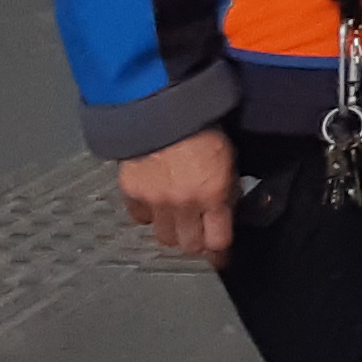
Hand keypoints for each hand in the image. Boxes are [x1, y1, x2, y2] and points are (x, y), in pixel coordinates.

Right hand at [118, 129, 235, 264]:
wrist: (162, 105)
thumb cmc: (202, 126)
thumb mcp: (229, 159)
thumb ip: (227, 189)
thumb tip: (227, 211)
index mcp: (213, 195)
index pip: (217, 242)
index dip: (220, 252)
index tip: (222, 255)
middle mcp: (183, 204)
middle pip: (188, 245)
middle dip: (196, 242)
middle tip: (199, 234)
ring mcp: (155, 201)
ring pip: (163, 237)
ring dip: (173, 231)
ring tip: (179, 219)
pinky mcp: (132, 192)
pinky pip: (140, 218)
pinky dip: (148, 215)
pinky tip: (156, 203)